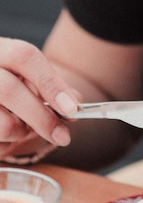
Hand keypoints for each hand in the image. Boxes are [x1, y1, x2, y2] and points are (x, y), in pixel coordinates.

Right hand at [0, 38, 79, 159]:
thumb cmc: (12, 87)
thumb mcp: (30, 80)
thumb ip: (54, 88)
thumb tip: (75, 103)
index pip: (25, 56)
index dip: (51, 84)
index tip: (72, 109)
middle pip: (10, 90)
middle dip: (42, 118)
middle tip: (64, 137)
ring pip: (2, 123)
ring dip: (21, 133)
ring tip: (21, 127)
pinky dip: (6, 145)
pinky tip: (6, 136)